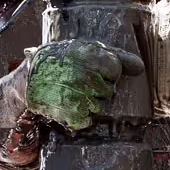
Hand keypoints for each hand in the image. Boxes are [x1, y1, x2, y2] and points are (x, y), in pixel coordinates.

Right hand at [23, 39, 141, 131]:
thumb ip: (116, 56)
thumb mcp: (86, 49)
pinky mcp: (71, 113)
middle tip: (80, 82)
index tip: (92, 70)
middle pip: (109, 91)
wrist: (28, 79)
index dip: (106, 72)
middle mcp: (85, 75)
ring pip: (100, 107)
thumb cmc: (60, 60)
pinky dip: (80, 116)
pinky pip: (87, 120)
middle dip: (98, 88)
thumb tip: (140, 68)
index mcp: (90, 55)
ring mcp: (78, 96)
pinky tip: (69, 105)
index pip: (115, 69)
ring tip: (72, 92)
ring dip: (89, 103)